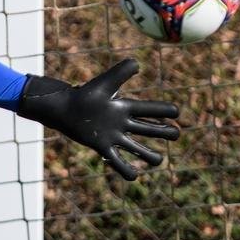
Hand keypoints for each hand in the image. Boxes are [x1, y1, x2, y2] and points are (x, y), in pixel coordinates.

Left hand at [16, 58, 179, 179]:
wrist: (63, 109)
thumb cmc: (84, 94)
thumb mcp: (105, 83)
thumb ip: (121, 72)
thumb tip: (138, 63)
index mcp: (126, 108)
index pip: (151, 109)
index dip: (165, 110)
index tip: (176, 112)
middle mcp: (123, 123)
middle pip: (151, 130)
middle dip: (165, 132)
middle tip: (175, 134)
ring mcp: (114, 136)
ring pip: (138, 149)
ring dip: (149, 156)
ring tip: (157, 160)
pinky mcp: (103, 147)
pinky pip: (118, 162)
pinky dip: (126, 171)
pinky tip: (134, 176)